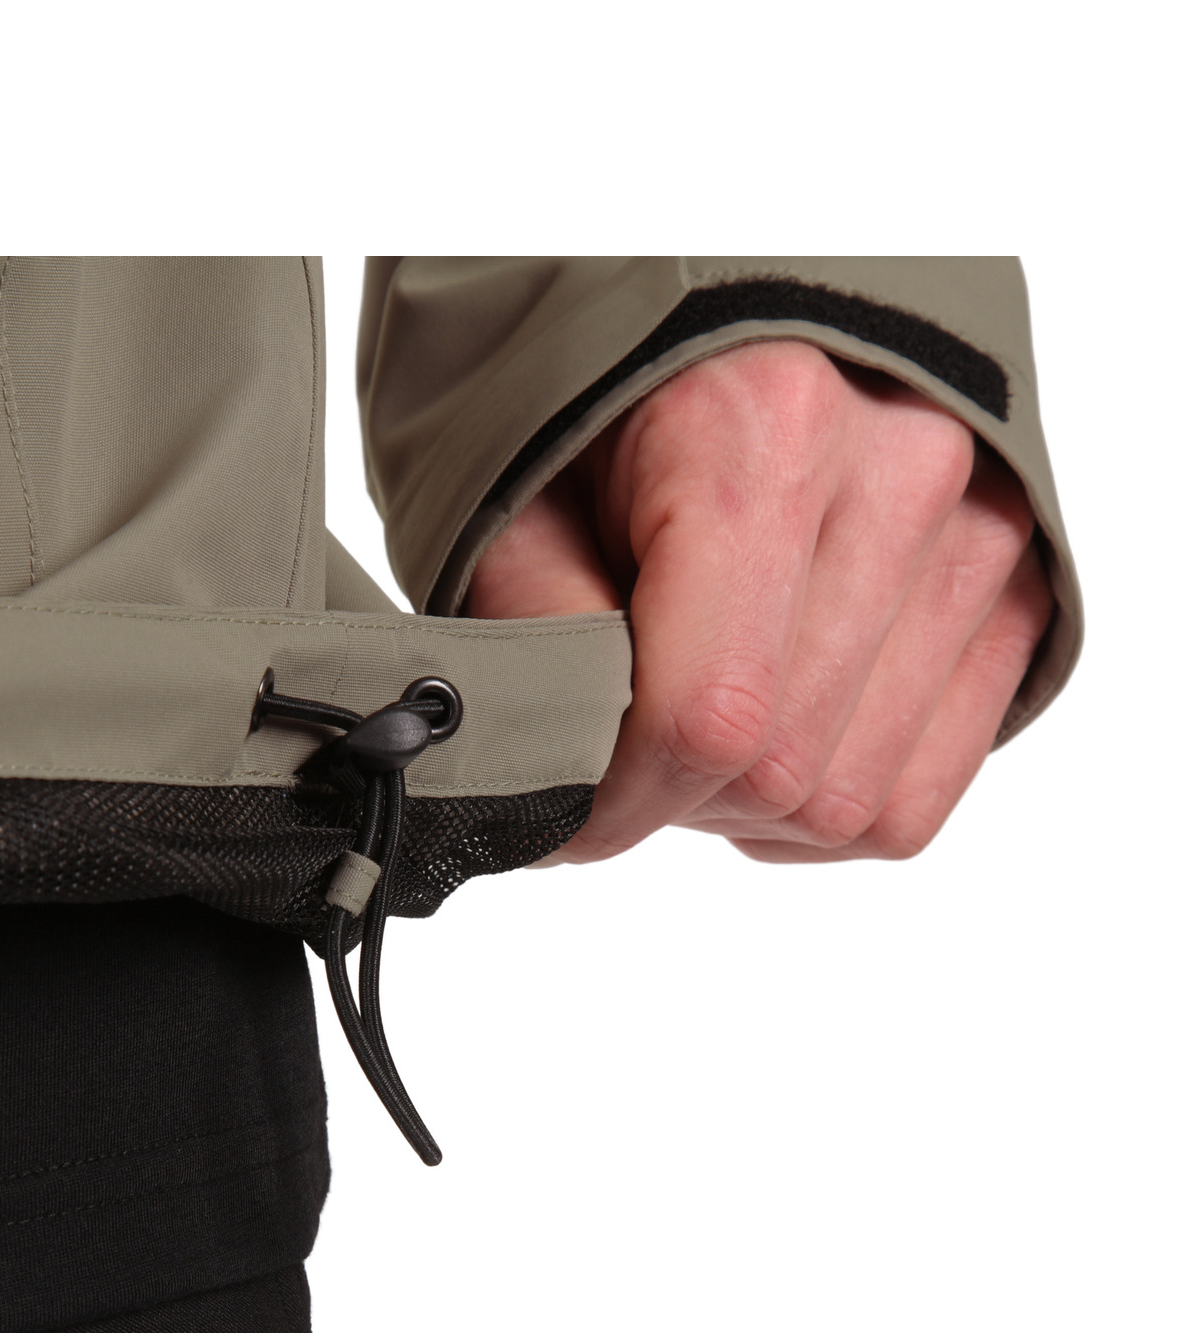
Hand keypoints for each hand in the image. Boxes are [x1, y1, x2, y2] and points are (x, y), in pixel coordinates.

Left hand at [464, 341, 1053, 863]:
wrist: (734, 315)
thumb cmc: (607, 410)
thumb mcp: (519, 498)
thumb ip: (538, 638)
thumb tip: (563, 790)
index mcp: (765, 429)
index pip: (708, 715)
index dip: (615, 800)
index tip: (561, 806)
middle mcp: (903, 473)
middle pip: (779, 773)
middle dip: (674, 793)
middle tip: (621, 729)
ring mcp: (982, 536)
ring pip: (848, 806)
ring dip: (747, 807)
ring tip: (697, 709)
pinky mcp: (1018, 597)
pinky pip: (911, 805)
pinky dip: (822, 811)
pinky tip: (772, 732)